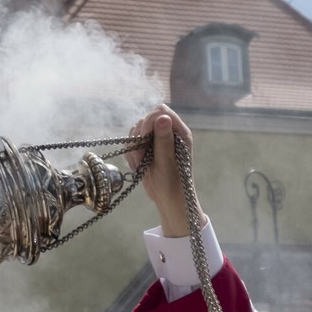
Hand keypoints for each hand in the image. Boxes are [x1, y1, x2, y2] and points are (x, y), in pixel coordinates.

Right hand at [128, 104, 201, 236]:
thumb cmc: (172, 183)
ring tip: (141, 163)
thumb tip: (163, 117)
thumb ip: (163, 139)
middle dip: (139, 137)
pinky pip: (131, 142)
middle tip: (141, 156)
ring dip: (134, 147)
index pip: (161, 111)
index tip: (143, 138)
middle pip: (145, 119)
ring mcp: (156, 139)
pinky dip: (131, 154)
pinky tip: (138, 165)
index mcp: (179, 132)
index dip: (149, 121)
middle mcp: (168, 132)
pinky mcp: (146, 147)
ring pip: (136, 130)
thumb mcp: (166, 161)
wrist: (167, 199)